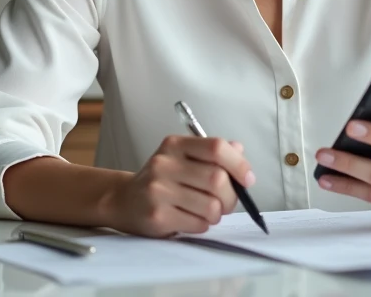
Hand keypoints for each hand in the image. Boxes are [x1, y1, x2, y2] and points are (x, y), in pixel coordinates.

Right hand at [103, 135, 255, 236]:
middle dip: (230, 197)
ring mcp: (159, 190)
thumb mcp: (182, 158)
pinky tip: (190, 219)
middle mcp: (165, 164)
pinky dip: (202, 225)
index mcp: (175, 145)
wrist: (123, 200)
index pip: (216, 148)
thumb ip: (211, 154)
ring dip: (216, 214)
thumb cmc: (161, 180)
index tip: (247, 178)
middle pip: (218, 179)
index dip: (239, 164)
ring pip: (211, 206)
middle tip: (225, 202)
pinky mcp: (157, 215)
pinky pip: (198, 224)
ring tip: (205, 211)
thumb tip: (239, 149)